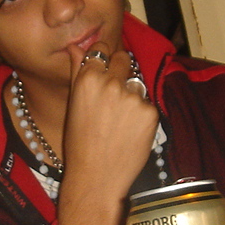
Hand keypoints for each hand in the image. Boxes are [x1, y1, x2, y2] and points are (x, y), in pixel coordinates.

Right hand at [56, 45, 157, 224]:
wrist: (97, 177)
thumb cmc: (80, 144)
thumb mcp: (73, 105)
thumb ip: (76, 71)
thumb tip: (75, 47)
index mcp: (88, 79)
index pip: (102, 49)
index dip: (104, 58)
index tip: (104, 68)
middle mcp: (111, 84)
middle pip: (123, 59)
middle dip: (120, 71)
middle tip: (115, 95)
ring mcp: (132, 97)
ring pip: (137, 83)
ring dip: (132, 96)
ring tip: (120, 121)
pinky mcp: (150, 112)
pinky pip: (148, 104)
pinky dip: (142, 115)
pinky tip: (130, 131)